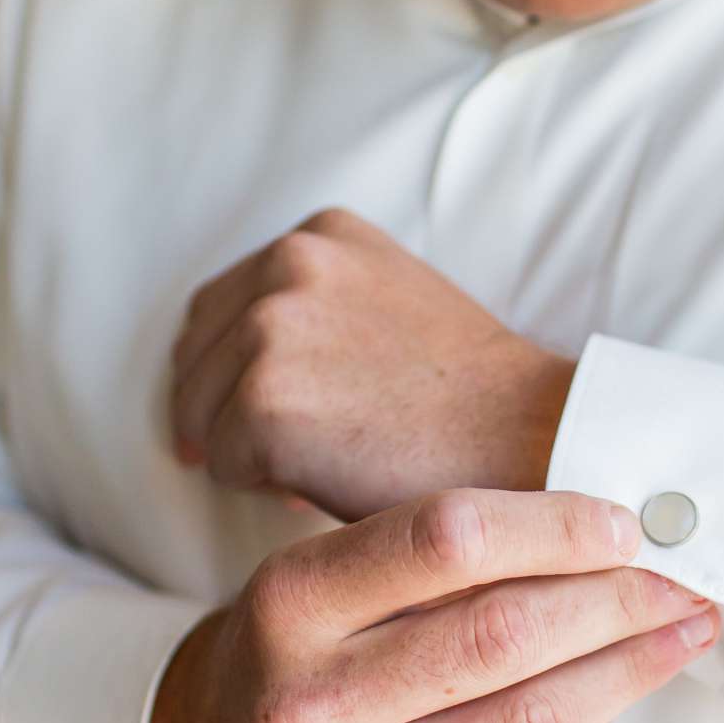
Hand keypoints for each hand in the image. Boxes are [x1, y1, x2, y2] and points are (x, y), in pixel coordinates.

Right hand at [147, 487, 720, 722]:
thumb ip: (443, 549)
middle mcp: (307, 706)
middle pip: (502, 635)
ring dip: (627, 671)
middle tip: (680, 578)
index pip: (446, 540)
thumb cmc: (306, 635)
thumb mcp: (333, 562)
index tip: (626, 521)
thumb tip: (612, 532)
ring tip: (681, 632)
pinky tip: (619, 689)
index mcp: (289, 602)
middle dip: (615, 599)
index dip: (555, 526)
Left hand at [168, 206, 575, 522]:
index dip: (232, 370)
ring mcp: (271, 330)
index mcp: (316, 234)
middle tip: (294, 452)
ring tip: (320, 464)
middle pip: (195, 358)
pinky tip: (323, 484)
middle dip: (228, 411)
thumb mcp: (387, 298)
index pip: (219, 307)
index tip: (265, 412)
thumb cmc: (464, 393)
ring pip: (200, 412)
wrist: (528, 435)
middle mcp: (288, 264)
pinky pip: (222, 464)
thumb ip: (312, 302)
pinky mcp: (264, 402)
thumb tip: (220, 367)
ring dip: (244, 451)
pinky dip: (261, 488)